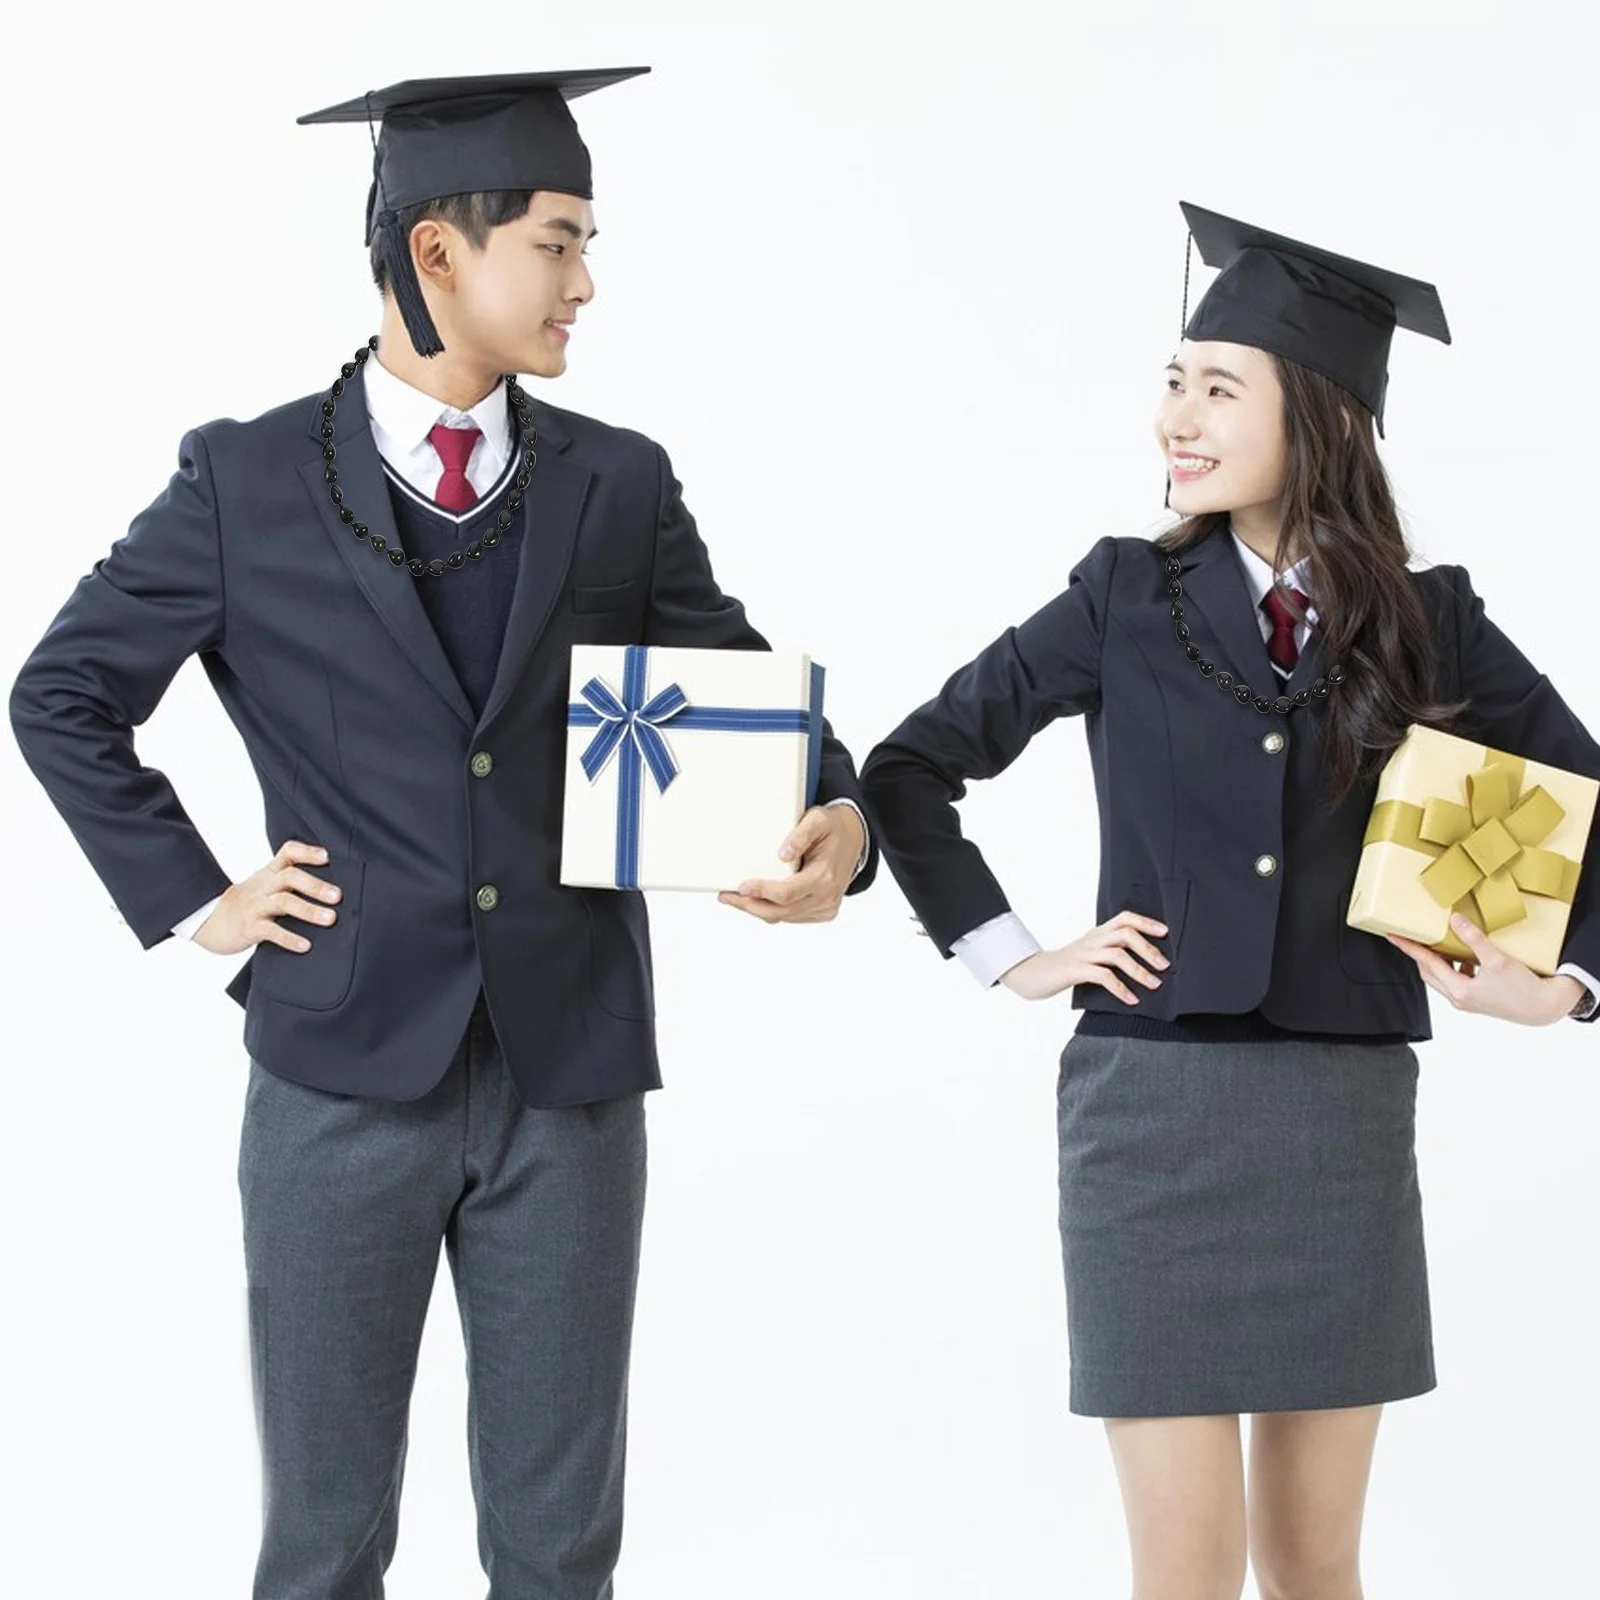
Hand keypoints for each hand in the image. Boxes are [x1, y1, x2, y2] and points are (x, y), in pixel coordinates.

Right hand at [193, 840, 342, 955]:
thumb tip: (332, 885)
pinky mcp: (249, 928)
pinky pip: (270, 931)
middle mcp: (263, 887)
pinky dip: (289, 938)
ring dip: (309, 910)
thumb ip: (290, 880)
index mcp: (269, 874)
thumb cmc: (248, 903)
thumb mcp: (265, 885)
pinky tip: (305, 945)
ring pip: (283, 902)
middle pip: (289, 876)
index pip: (287, 852)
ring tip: (330, 919)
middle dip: (315, 885)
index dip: (306, 852)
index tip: (327, 856)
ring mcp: (255, 907)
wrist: (209, 922)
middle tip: (338, 896)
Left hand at [717, 804, 864, 924]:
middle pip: (781, 912)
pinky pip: (790, 916)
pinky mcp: (822, 912)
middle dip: (750, 906)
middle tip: (728, 896)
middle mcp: (826, 898)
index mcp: (824, 878)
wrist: (853, 840)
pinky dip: (771, 910)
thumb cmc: (832, 829)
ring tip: (736, 898)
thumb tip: (783, 854)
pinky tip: (756, 900)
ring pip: (783, 917)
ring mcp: (825, 908)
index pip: (786, 894)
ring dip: (757, 909)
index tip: (741, 886)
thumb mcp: (818, 820)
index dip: (762, 892)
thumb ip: (801, 835)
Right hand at [1000, 910, 1169, 1002]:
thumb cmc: (1063, 968)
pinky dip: (1121, 989)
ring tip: (1155, 984)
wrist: (1029, 974)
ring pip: (1117, 955)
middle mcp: (1091, 940)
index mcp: (1096, 933)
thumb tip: (1142, 965)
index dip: (1146, 922)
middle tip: (1165, 965)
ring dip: (1140, 970)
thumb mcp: (1087, 955)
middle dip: (1149, 949)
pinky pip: (1103, 976)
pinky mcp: (1074, 971)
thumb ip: (1107, 955)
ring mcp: (1082, 954)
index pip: (1124, 918)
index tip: (1166, 932)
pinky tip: (1132, 1000)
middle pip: (1125, 933)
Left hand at [1386, 912, 1583, 1025]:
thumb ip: (1474, 939)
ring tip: (1440, 944)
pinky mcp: (1475, 1001)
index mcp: (1459, 990)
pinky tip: (1465, 958)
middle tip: (1414, 936)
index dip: (1409, 948)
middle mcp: (1458, 999)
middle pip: (1429, 972)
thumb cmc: (1523, 988)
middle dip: (1420, 954)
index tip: (1393, 936)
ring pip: (1442, 978)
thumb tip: (1455, 920)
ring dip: (1438, 961)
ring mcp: (1466, 1002)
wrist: (1543, 1008)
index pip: (1427, 963)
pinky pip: (1456, 982)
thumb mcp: (1497, 959)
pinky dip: (1455, 968)